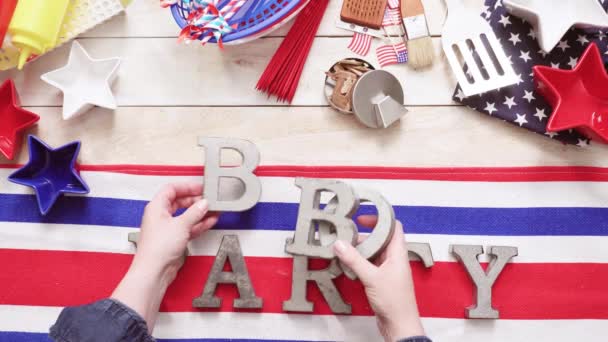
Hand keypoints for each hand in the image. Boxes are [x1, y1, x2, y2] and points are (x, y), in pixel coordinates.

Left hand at [112, 182, 218, 330]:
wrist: (154, 271)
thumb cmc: (158, 248)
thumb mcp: (181, 224)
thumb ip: (195, 212)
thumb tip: (203, 203)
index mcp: (157, 207)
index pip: (172, 189)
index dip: (187, 187)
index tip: (200, 188)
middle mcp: (161, 216)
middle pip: (180, 202)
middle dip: (195, 200)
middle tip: (209, 199)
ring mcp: (167, 228)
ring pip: (186, 215)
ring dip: (199, 213)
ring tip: (214, 210)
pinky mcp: (174, 239)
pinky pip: (188, 227)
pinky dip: (199, 224)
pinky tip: (210, 221)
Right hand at [333, 216, 423, 341]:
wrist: (400, 325)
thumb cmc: (395, 303)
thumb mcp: (371, 277)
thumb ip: (354, 260)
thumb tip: (340, 244)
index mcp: (398, 253)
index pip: (393, 227)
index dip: (380, 219)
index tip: (362, 218)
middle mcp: (394, 259)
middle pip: (380, 239)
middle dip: (363, 236)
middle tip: (346, 234)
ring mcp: (388, 270)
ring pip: (373, 253)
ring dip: (359, 250)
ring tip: (343, 249)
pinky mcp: (381, 280)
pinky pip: (369, 265)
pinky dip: (358, 263)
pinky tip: (347, 265)